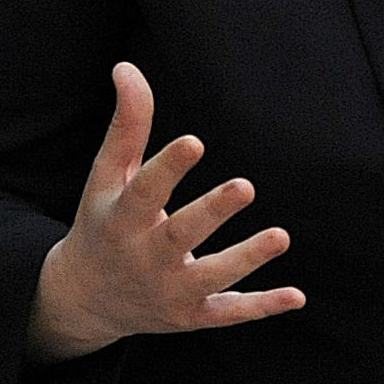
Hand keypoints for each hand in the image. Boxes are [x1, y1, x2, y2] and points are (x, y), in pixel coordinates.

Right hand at [28, 62, 306, 361]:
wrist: (86, 298)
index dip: (168, 168)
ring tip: (281, 235)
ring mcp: (168, 291)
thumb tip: (127, 68)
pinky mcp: (191, 315)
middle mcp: (143, 258)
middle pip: (178, 236)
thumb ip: (127, 126)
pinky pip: (228, 313)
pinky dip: (261, 307)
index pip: (144, 192)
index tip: (194, 141)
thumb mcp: (106, 177)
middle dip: (211, 213)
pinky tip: (297, 295)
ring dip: (246, 258)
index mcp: (120, 219)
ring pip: (210, 277)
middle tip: (245, 186)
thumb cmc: (104, 222)